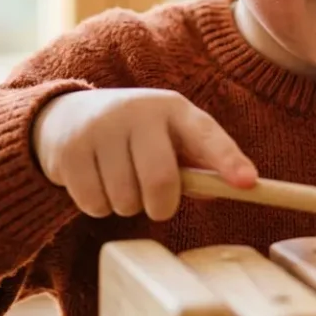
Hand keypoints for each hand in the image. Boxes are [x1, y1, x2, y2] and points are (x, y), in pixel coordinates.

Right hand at [32, 88, 256, 220]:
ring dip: (127, 207)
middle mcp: (138, 111)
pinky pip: (94, 205)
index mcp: (173, 108)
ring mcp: (100, 128)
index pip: (207, 135)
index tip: (248, 183)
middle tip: (157, 205)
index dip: (228, 161)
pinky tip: (96, 184)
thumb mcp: (170, 138)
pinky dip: (99, 207)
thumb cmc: (136, 136)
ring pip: (125, 199)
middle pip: (161, 180)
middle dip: (162, 207)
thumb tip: (235, 188)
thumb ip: (200, 164)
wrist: (66, 115)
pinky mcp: (69, 151)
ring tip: (120, 184)